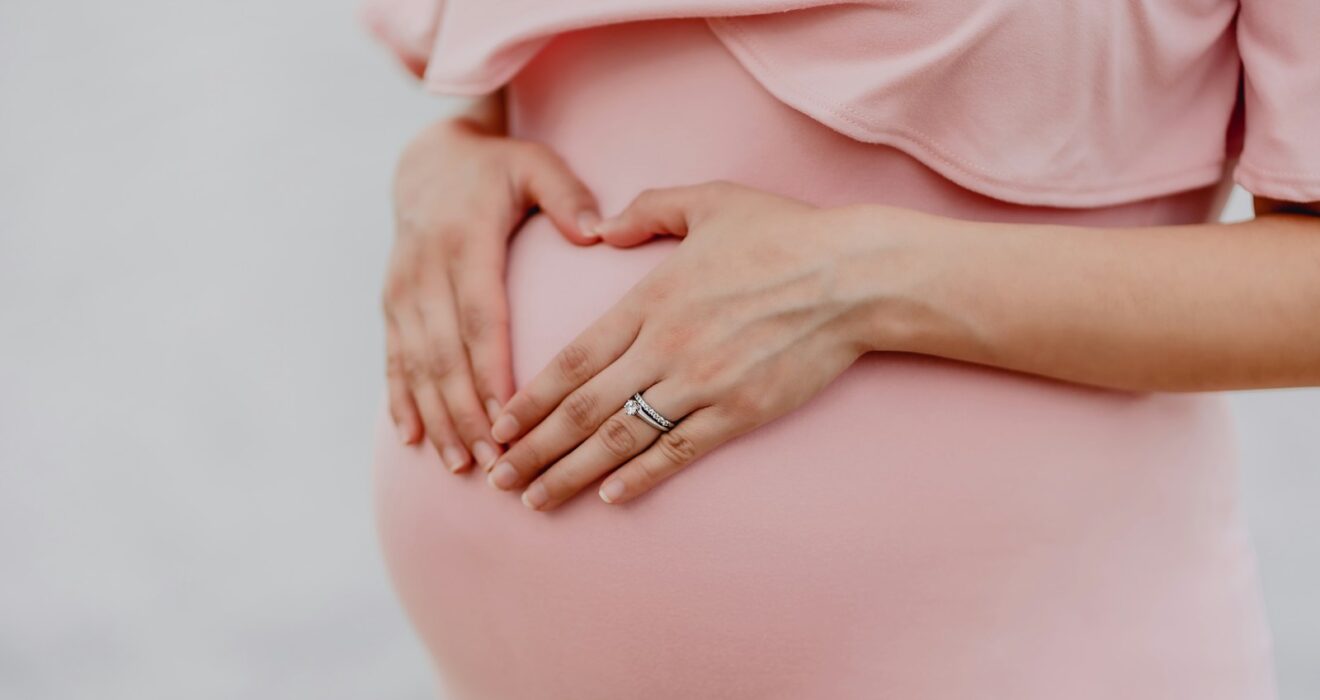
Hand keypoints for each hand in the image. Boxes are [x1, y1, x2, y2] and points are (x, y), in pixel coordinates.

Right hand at [384, 117, 600, 472]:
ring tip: (461, 463)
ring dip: (437, 417)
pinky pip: (393, 359)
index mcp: (465, 242)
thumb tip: (597, 232)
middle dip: (466, 412)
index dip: (490, 369)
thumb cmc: (497, 169)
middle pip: (445, 354)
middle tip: (494, 461)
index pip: (480, 317)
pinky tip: (412, 439)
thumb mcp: (535, 166)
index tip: (509, 415)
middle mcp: (425, 271)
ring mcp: (403, 292)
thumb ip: (567, 196)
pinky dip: (400, 400)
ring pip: (416, 364)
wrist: (427, 160)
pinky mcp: (391, 305)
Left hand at [484, 182, 889, 508]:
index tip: (499, 425)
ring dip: (572, 473)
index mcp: (650, 300)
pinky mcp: (740, 412)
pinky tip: (610, 497)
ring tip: (535, 499)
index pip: (573, 359)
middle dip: (533, 448)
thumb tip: (602, 226)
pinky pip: (679, 451)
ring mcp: (702, 384)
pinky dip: (641, 477)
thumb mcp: (710, 201)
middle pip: (583, 408)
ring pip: (622, 439)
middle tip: (497, 478)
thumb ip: (648, 210)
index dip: (531, 398)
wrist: (853, 277)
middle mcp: (666, 347)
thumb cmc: (784, 234)